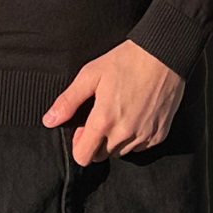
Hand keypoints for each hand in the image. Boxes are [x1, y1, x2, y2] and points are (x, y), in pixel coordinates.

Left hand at [42, 40, 184, 165]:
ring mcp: (144, 135)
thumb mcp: (90, 75)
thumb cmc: (125, 61)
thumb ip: (68, 101)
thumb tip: (49, 121)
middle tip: (102, 118)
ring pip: (121, 152)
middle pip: (102, 156)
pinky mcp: (159, 134)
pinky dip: (135, 138)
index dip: (79, 145)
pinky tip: (136, 116)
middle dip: (97, 142)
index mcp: (104, 120)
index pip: (83, 157)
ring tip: (120, 114)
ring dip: (116, 140)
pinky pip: (140, 147)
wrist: (163, 55)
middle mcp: (124, 133)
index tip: (84, 128)